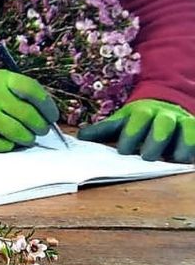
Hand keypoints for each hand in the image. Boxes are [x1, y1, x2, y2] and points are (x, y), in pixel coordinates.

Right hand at [0, 69, 59, 152]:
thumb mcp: (8, 83)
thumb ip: (29, 94)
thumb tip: (51, 118)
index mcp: (3, 80)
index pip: (31, 90)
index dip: (47, 106)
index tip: (52, 116)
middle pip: (27, 114)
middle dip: (41, 126)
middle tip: (41, 129)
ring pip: (18, 132)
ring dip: (29, 138)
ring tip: (28, 136)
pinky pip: (3, 146)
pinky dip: (11, 146)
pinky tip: (10, 141)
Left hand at [78, 100, 194, 162]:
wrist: (165, 105)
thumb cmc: (138, 120)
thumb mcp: (121, 121)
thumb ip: (103, 130)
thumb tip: (80, 137)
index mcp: (143, 112)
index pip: (138, 120)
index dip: (131, 134)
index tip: (124, 151)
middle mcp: (165, 115)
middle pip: (163, 124)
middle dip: (156, 140)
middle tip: (147, 157)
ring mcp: (183, 123)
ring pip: (187, 130)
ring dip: (183, 144)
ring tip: (176, 158)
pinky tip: (190, 159)